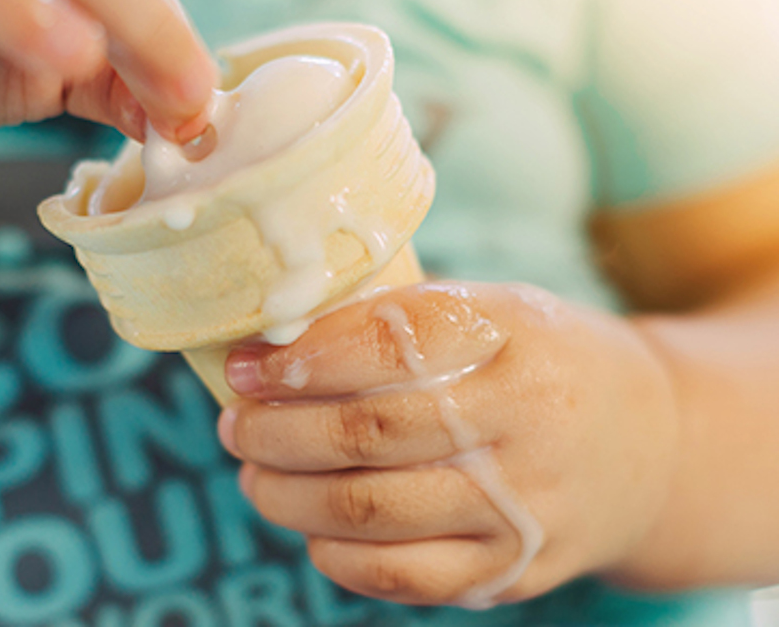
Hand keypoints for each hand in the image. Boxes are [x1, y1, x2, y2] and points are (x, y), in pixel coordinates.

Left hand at [217, 282, 679, 606]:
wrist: (649, 444)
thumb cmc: (537, 359)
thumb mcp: (488, 309)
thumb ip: (393, 320)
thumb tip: (272, 348)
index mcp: (514, 334)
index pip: (388, 343)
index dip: (302, 360)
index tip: (247, 368)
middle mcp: (526, 422)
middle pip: (368, 434)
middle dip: (276, 433)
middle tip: (236, 424)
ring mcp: (524, 505)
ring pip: (373, 512)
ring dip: (287, 496)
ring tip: (254, 474)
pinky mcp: (516, 569)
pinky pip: (404, 577)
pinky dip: (336, 555)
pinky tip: (311, 526)